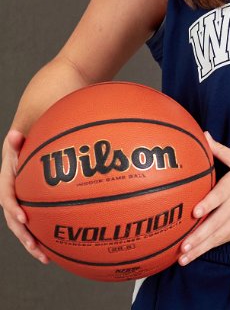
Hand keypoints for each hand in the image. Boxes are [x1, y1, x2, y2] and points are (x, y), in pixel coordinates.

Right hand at [0, 130, 48, 264]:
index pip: (6, 196)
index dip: (13, 208)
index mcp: (7, 181)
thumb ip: (17, 141)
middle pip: (14, 220)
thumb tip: (14, 134)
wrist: (26, 146)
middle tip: (34, 244)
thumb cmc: (26, 143)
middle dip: (23, 234)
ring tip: (46, 258)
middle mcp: (12, 196)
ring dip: (33, 243)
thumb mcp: (21, 140)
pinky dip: (45, 237)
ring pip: (25, 228)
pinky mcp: (32, 208)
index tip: (23, 217)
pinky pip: (38, 224)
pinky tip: (58, 250)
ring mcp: (21, 204)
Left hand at [179, 131, 229, 264]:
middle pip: (216, 222)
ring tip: (184, 258)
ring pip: (219, 236)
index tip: (195, 213)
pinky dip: (212, 246)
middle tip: (182, 247)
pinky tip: (199, 253)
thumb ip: (221, 150)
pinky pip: (227, 239)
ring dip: (201, 247)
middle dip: (198, 236)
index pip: (219, 196)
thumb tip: (204, 135)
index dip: (207, 205)